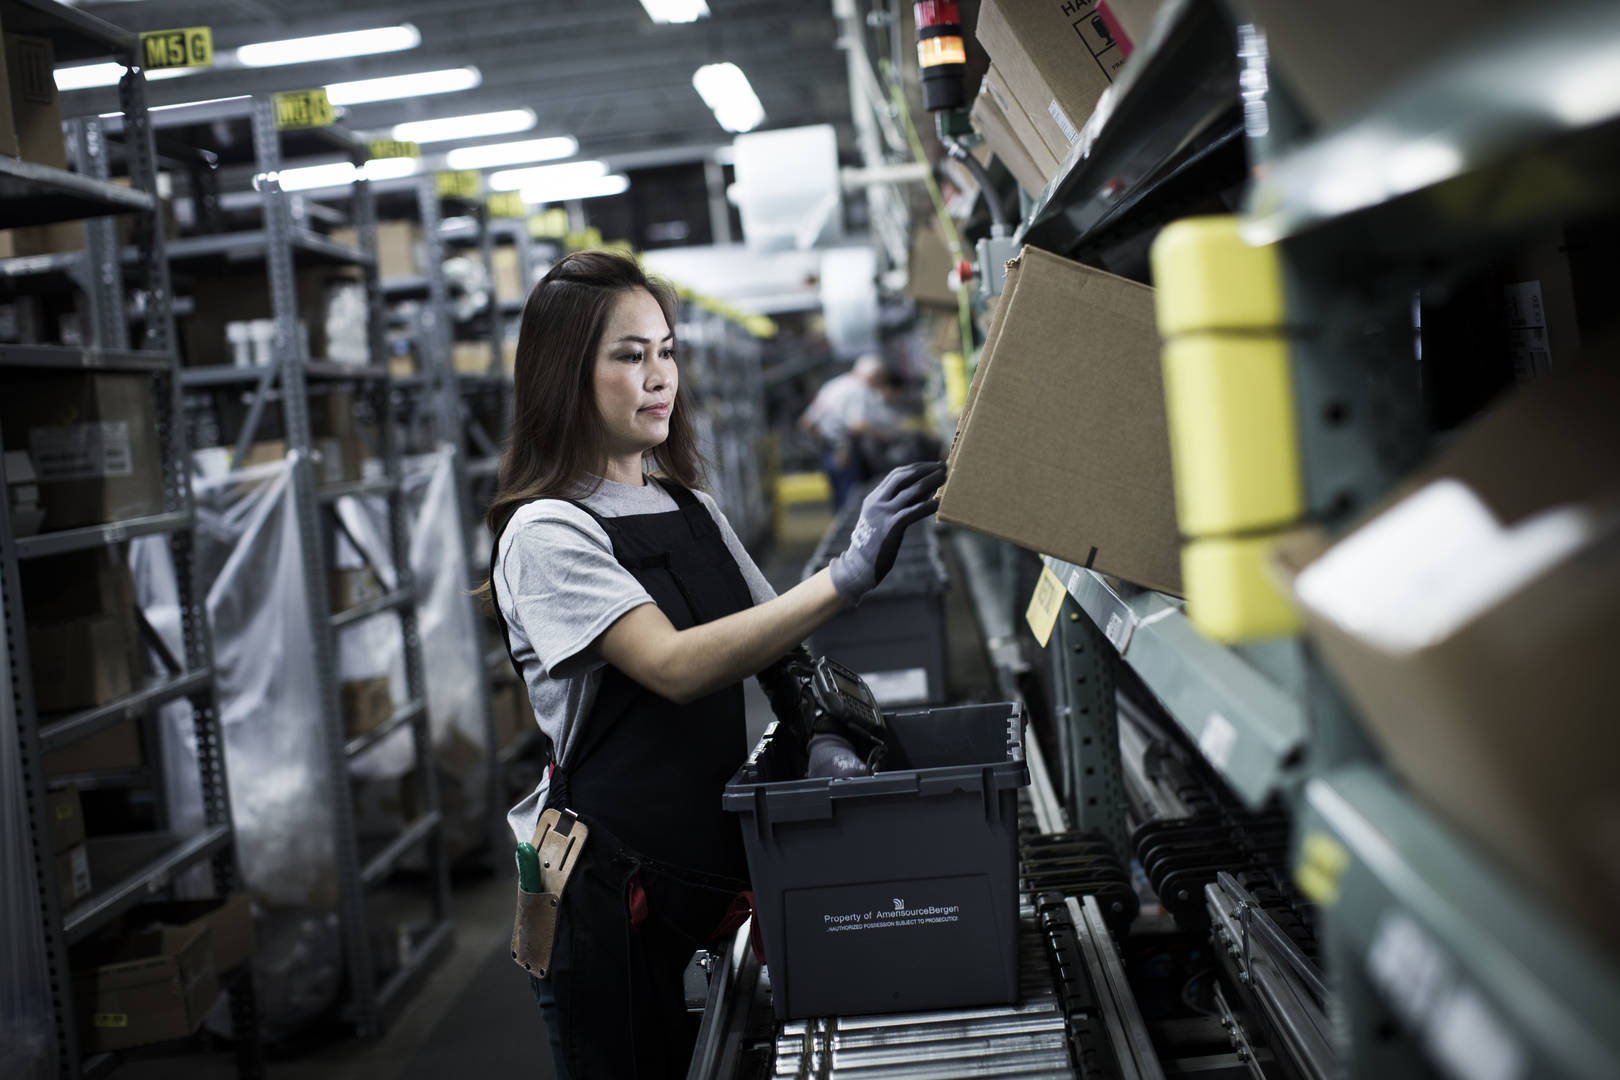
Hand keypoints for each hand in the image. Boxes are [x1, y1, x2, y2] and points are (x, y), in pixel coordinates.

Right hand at [828, 461, 945, 605]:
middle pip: (903, 477)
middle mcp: (877, 502)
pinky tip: (938, 503)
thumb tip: (925, 491)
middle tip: (942, 466)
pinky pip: (912, 512)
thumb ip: (898, 505)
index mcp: (874, 498)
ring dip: (929, 482)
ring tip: (945, 478)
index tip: (932, 465)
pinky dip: (926, 506)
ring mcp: (883, 514)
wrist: (859, 565)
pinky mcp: (890, 528)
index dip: (916, 467)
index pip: (896, 475)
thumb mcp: (881, 519)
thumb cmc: (875, 543)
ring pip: (910, 492)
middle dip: (924, 469)